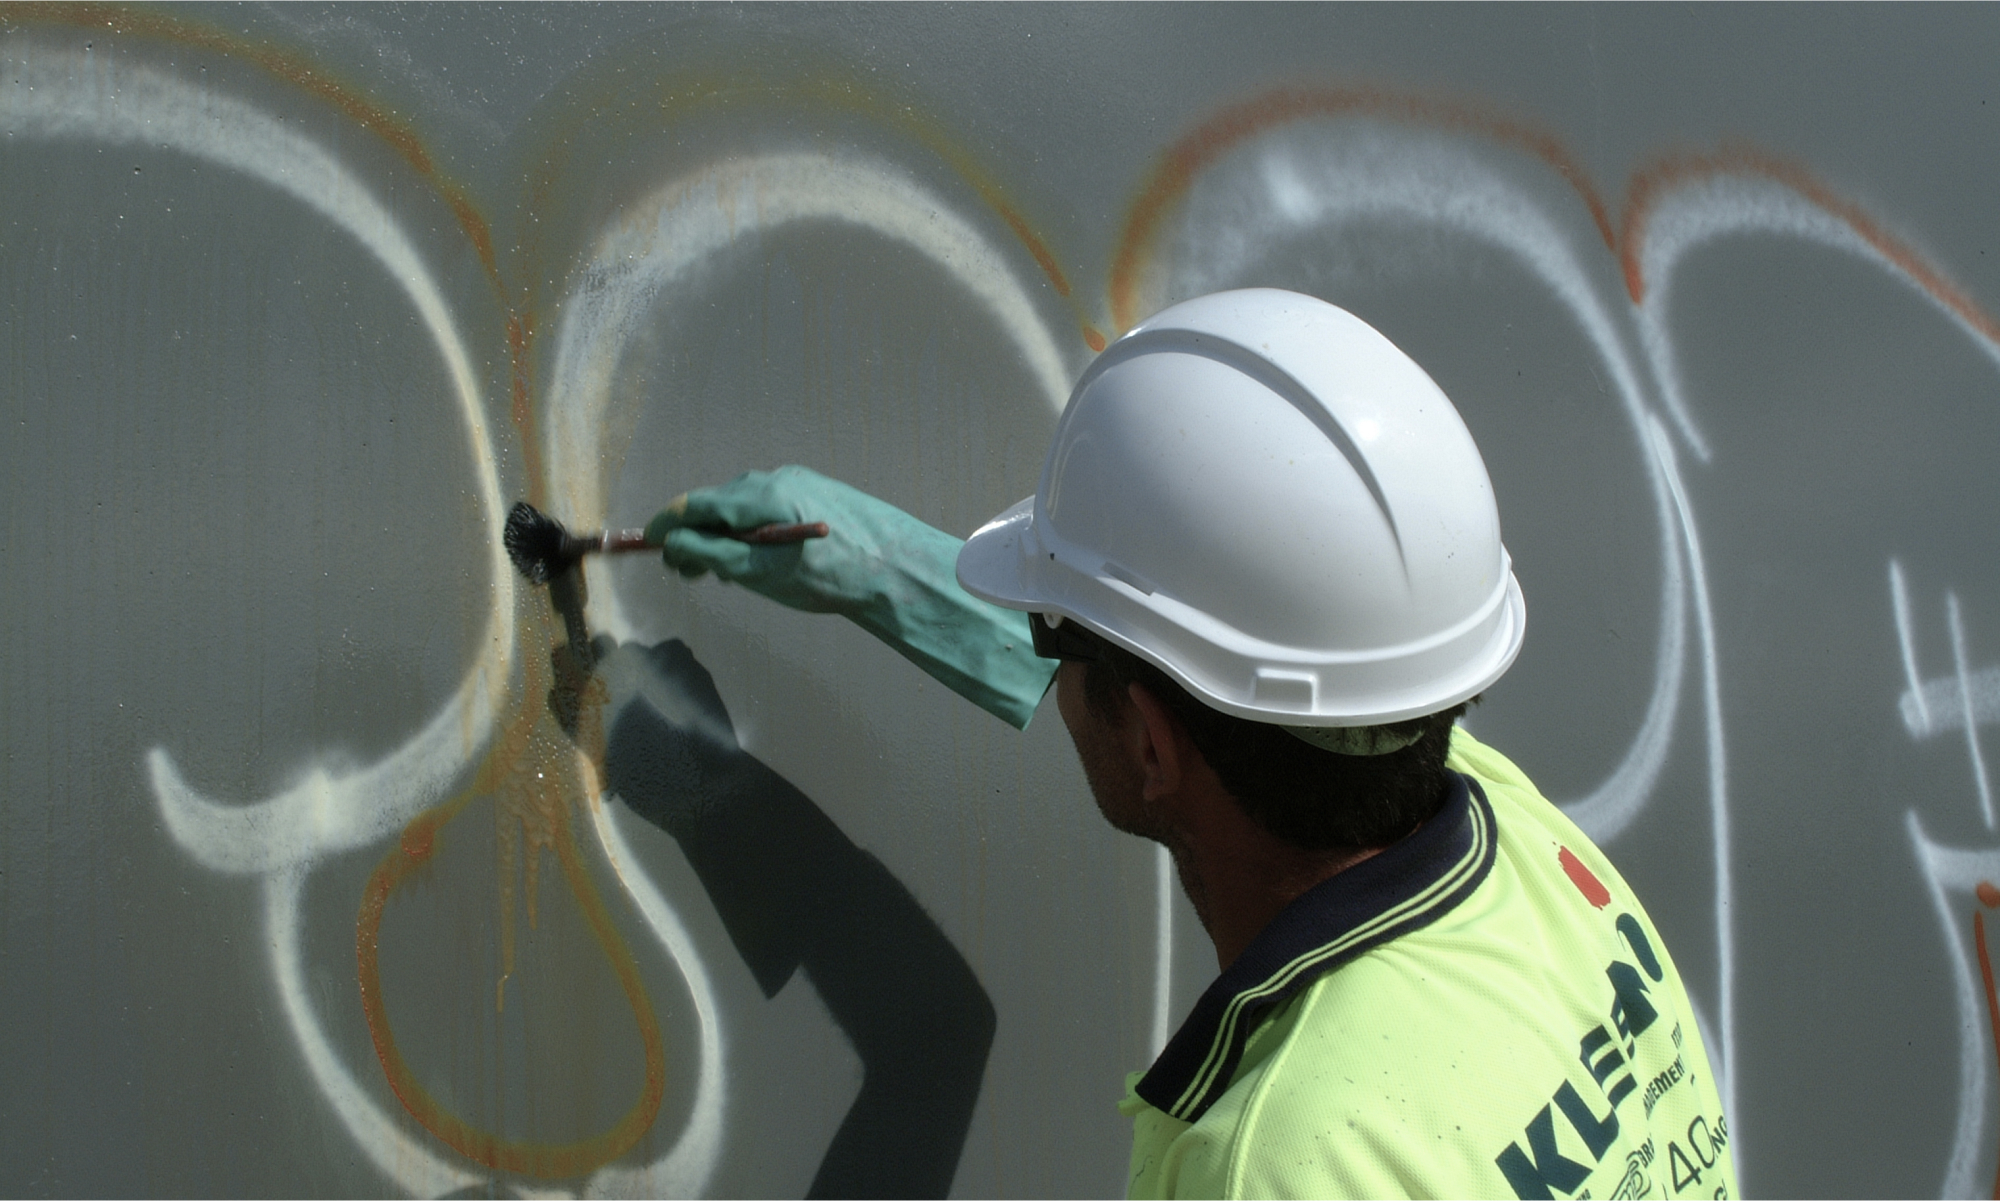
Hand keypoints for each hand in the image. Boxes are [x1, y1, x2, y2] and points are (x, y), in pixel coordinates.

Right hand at [643, 466, 1057, 729]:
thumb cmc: (829, 577)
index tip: (650, 547)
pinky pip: (768, 506)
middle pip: (717, 503)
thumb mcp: (760, 573)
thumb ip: (711, 554)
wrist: (897, 570)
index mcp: (758, 495)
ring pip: (743, 506)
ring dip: (726, 535)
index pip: (695, 503)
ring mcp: (798, 483)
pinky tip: (762, 557)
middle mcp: (775, 479)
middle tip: (691, 574)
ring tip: (729, 572)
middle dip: (697, 536)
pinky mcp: (817, 492)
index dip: (668, 526)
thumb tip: (671, 542)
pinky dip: (752, 530)